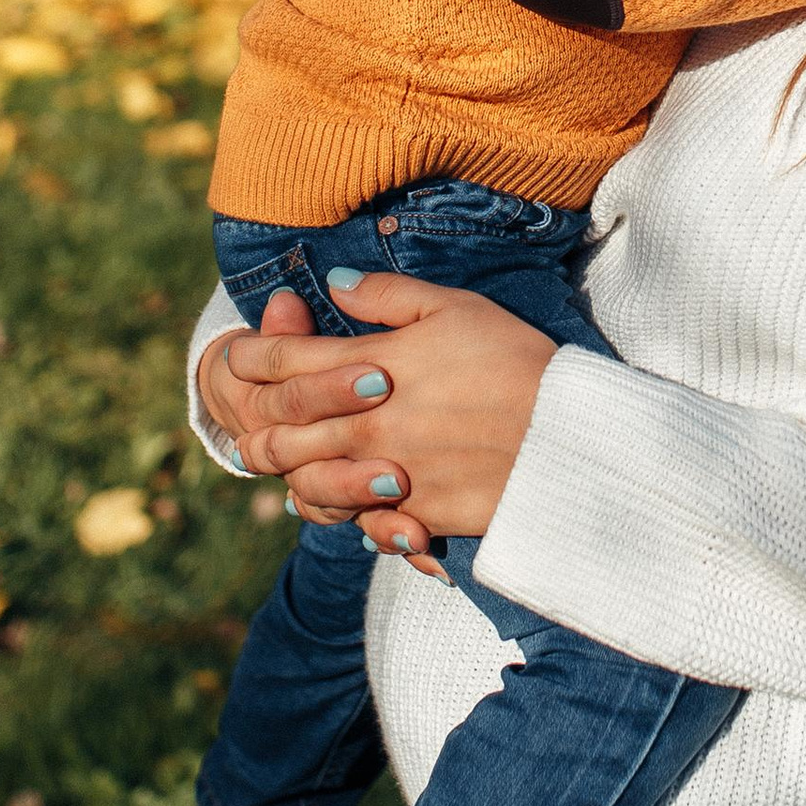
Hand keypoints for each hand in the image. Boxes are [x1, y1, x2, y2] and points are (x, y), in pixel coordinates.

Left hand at [202, 273, 557, 563]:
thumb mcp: (456, 308)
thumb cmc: (516, 361)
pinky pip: (353, 521)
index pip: (284, 360)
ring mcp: (385, 474)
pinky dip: (337, 512)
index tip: (239, 351)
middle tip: (246, 414)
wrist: (566, 436)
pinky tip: (335, 502)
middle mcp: (366, 424)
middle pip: (280, 427)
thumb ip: (389, 296)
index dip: (251, 354)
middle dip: (253, 419)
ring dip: (284, 470)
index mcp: (370, 367)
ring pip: (304, 480)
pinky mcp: (412, 514)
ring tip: (277, 461)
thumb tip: (336, 284)